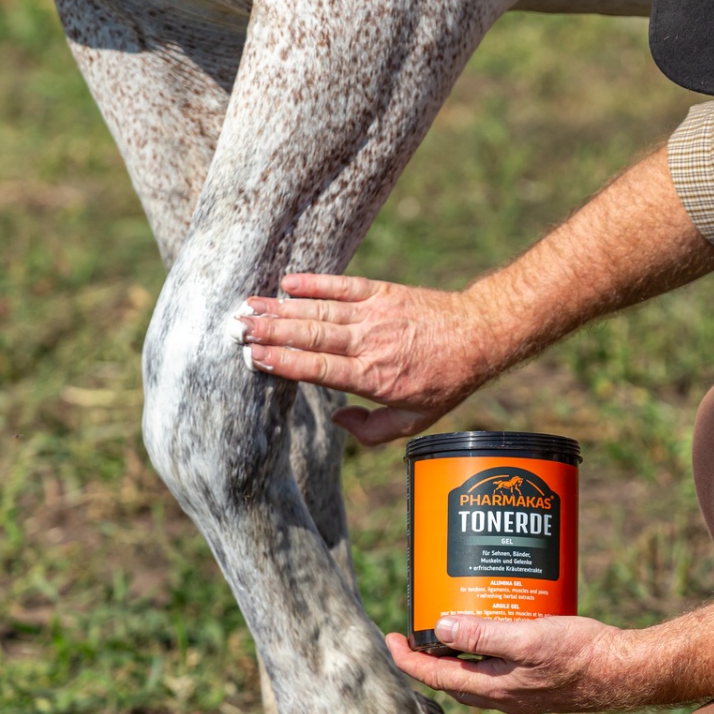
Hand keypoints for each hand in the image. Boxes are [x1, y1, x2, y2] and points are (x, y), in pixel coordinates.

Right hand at [237, 274, 493, 444]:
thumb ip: (372, 431)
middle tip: (235, 329)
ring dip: (280, 308)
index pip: (318, 369)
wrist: (478, 336)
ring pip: (319, 311)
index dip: (284, 362)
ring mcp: (374, 314)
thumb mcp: (414, 422)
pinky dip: (314, 283)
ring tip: (247, 306)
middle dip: (269, 332)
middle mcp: (369, 344)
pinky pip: (342, 286)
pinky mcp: (381, 292)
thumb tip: (337, 418)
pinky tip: (286, 282)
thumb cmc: (445, 382)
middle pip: (310, 337)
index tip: (254, 357)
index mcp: (373, 378)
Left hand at [387, 615, 639, 713]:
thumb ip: (485, 635)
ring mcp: (520, 692)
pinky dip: (485, 651)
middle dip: (428, 658)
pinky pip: (498, 669)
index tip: (391, 639)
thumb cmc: (581, 655)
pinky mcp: (537, 683)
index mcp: (495, 688)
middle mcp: (503, 696)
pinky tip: (495, 628)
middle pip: (450, 679)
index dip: (408, 659)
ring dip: (456, 653)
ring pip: (474, 675)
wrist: (625, 672)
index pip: (436, 677)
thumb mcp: (528, 639)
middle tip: (416, 630)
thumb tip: (440, 628)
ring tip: (449, 623)